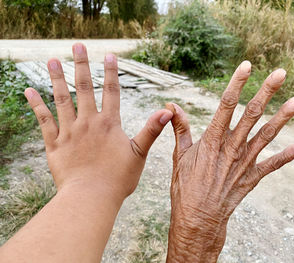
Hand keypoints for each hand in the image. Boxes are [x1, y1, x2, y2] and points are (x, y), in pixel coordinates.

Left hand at [24, 43, 172, 200]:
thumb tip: (167, 111)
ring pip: (61, 99)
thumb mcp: (140, 153)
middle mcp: (88, 122)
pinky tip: (29, 91)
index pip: (111, 91)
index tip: (109, 55)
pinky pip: (43, 120)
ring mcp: (69, 132)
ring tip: (51, 60)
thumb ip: (151, 129)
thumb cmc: (118, 179)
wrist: (91, 198)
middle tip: (77, 46)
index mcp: (109, 124)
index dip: (111, 72)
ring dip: (56, 78)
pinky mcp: (54, 144)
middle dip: (81, 65)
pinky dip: (36, 104)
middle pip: (83, 88)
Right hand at [166, 61, 293, 261]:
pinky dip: (285, 157)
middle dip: (267, 92)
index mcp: (212, 140)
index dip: (237, 83)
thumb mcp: (179, 155)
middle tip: (281, 73)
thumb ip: (179, 128)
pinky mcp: (252, 177)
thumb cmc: (185, 186)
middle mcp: (231, 148)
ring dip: (282, 118)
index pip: (226, 104)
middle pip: (252, 114)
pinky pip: (272, 166)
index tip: (247, 66)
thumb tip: (171, 105)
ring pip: (266, 135)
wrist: (197, 218)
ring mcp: (244, 163)